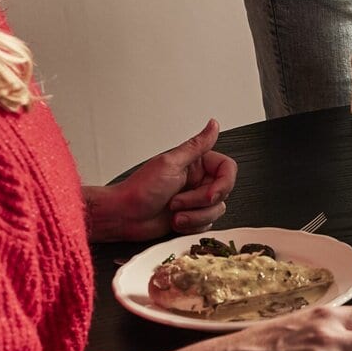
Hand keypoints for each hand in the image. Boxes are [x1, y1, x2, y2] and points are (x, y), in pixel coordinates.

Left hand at [87, 119, 236, 240]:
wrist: (123, 217)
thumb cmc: (139, 190)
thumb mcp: (171, 163)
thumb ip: (197, 145)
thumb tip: (213, 125)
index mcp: (196, 164)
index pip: (228, 170)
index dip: (222, 185)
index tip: (208, 194)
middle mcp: (198, 181)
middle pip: (223, 193)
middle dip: (200, 203)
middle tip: (178, 202)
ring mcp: (195, 200)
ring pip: (216, 210)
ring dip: (194, 216)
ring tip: (174, 212)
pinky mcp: (192, 217)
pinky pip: (207, 224)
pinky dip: (191, 225)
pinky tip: (175, 221)